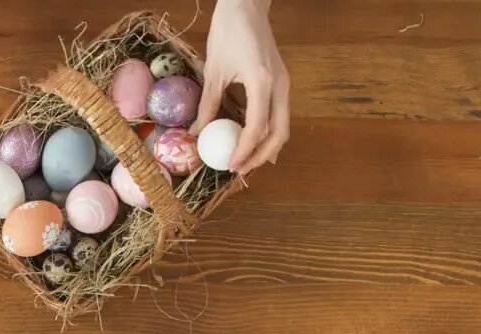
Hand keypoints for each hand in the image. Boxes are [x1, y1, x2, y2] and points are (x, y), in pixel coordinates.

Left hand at [193, 0, 288, 173]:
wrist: (247, 6)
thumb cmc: (228, 33)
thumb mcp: (213, 71)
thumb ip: (208, 104)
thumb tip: (196, 133)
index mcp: (262, 82)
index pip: (258, 126)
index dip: (245, 149)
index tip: (231, 164)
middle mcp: (279, 85)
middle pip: (279, 132)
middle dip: (261, 155)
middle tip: (241, 169)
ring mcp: (284, 83)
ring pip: (284, 125)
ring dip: (268, 147)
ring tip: (249, 162)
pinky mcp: (281, 81)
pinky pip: (280, 114)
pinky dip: (270, 132)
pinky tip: (257, 143)